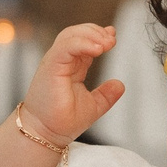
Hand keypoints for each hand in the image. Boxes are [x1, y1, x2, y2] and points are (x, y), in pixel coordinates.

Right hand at [19, 24, 125, 145]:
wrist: (45, 134)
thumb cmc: (62, 122)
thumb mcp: (93, 106)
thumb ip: (106, 94)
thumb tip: (120, 84)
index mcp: (71, 67)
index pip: (84, 42)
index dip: (98, 36)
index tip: (113, 37)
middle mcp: (61, 61)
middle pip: (77, 33)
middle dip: (96, 32)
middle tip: (112, 40)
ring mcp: (54, 62)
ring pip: (70, 35)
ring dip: (91, 34)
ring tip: (107, 43)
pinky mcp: (50, 66)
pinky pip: (65, 46)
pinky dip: (82, 43)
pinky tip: (97, 49)